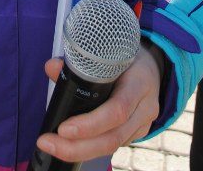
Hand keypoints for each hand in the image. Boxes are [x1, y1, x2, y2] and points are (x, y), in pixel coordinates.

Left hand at [34, 45, 161, 161]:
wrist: (154, 65)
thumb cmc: (127, 55)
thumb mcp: (109, 51)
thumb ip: (80, 61)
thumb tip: (51, 67)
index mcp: (139, 82)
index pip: (117, 110)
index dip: (90, 123)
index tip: (63, 128)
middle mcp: (145, 107)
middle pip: (113, 137)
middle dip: (77, 146)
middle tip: (48, 143)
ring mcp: (144, 123)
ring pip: (113, 145)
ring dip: (80, 151)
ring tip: (53, 146)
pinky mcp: (139, 132)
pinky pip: (114, 145)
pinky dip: (90, 147)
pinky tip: (71, 144)